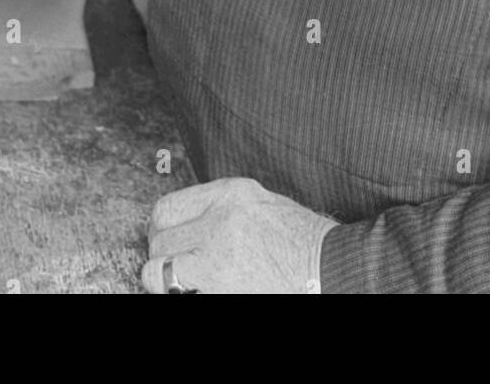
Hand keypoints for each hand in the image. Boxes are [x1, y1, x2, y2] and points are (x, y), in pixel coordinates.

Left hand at [142, 177, 336, 294]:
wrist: (330, 268)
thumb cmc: (300, 239)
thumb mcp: (260, 203)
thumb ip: (221, 207)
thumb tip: (187, 222)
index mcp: (228, 194)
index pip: (167, 209)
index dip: (160, 228)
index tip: (164, 239)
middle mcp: (218, 220)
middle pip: (160, 239)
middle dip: (162, 253)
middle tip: (172, 266)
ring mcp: (218, 256)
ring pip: (159, 269)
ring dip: (164, 279)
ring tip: (179, 284)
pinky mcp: (220, 288)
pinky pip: (178, 293)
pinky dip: (180, 294)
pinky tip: (195, 293)